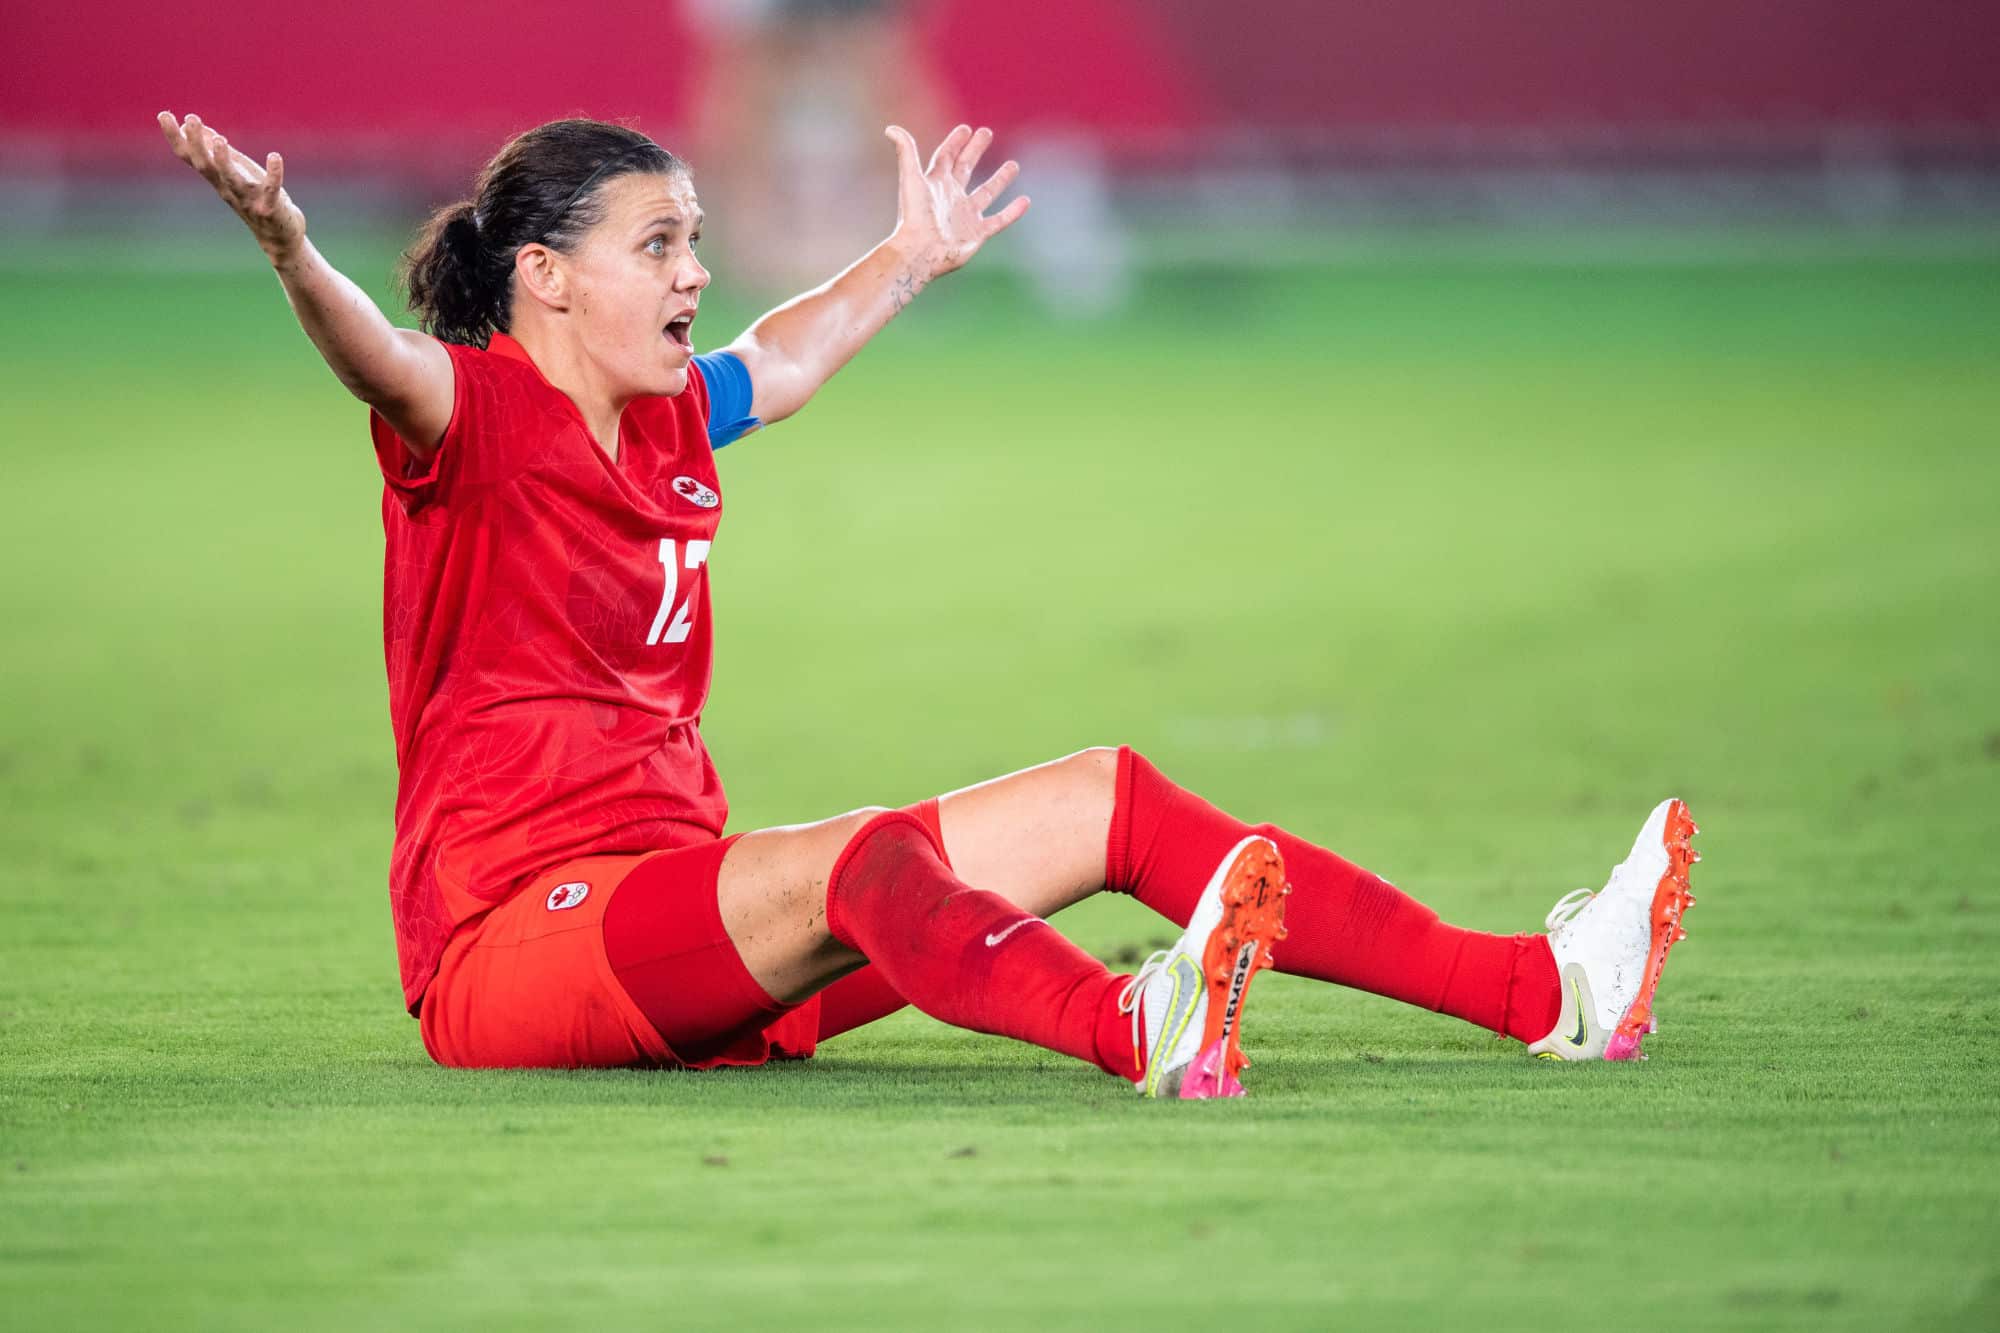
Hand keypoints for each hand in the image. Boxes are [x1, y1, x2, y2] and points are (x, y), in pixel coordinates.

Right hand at [157, 111, 306, 262]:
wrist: (279, 239)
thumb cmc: (256, 200)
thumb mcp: (237, 174)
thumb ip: (220, 153)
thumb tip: (200, 128)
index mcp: (218, 179)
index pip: (191, 157)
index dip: (176, 138)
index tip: (163, 115)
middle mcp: (227, 189)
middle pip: (206, 166)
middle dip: (196, 143)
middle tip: (190, 119)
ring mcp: (248, 200)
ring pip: (232, 180)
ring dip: (224, 161)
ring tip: (219, 140)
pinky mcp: (270, 209)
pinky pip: (271, 190)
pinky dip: (274, 174)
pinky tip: (275, 156)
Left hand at [884, 124, 1028, 282]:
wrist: (920, 252)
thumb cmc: (914, 216)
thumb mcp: (911, 178)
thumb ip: (905, 151)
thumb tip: (891, 128)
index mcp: (935, 183)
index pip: (946, 157)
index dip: (955, 142)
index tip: (966, 129)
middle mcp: (951, 197)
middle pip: (965, 168)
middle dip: (975, 150)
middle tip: (986, 133)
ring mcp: (966, 216)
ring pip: (987, 192)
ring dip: (999, 179)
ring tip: (1013, 165)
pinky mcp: (977, 233)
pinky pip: (999, 220)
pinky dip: (1013, 212)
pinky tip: (1025, 201)